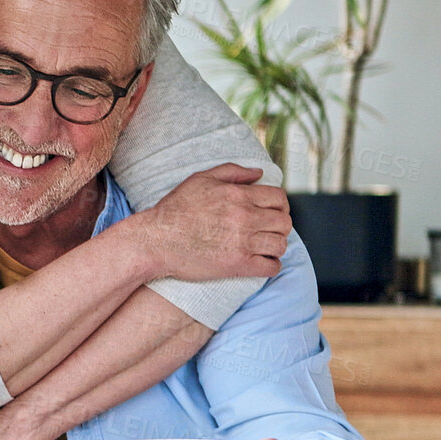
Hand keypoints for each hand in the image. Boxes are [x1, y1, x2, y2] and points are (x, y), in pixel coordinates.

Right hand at [134, 164, 289, 280]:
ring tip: (265, 247)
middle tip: (269, 230)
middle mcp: (245, 217)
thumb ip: (233, 172)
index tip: (272, 212)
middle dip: (280, 226)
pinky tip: (262, 262)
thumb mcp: (201, 179)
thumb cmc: (175, 209)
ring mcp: (243, 242)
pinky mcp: (237, 265)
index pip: (279, 198)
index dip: (280, 205)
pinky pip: (271, 267)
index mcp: (239, 195)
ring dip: (276, 246)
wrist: (156, 240)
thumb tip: (258, 173)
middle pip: (284, 222)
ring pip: (280, 245)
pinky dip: (271, 265)